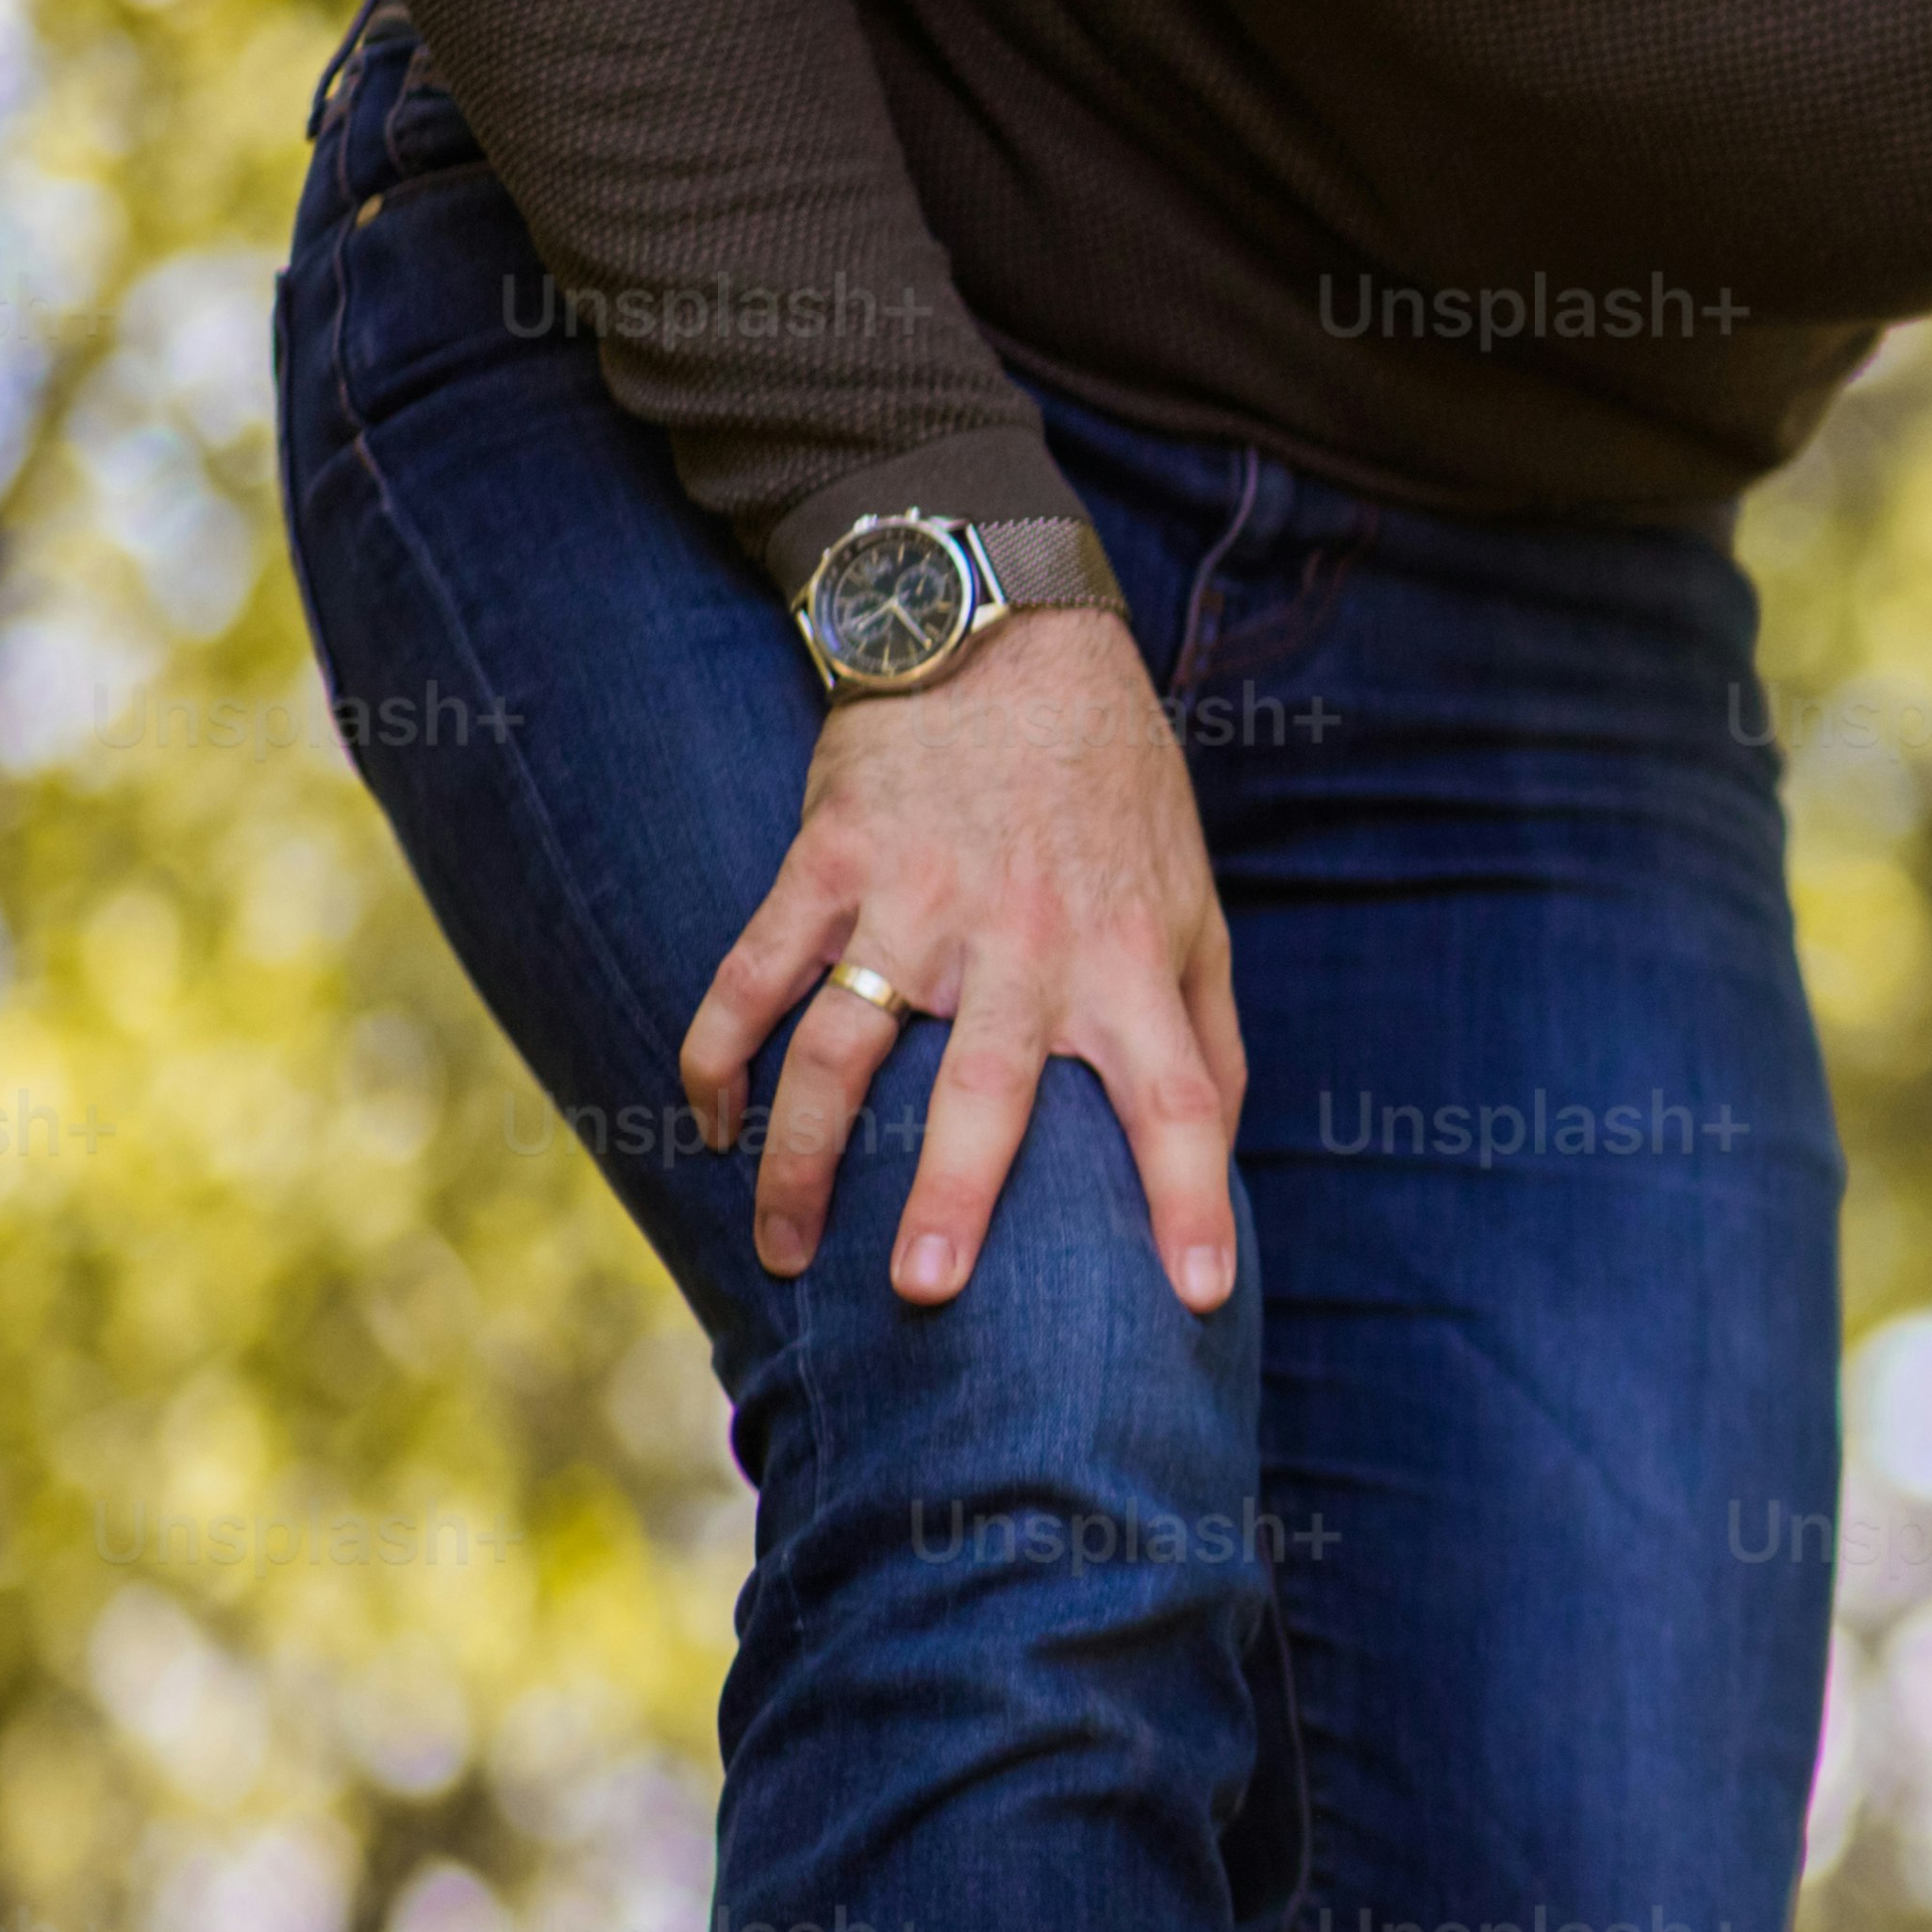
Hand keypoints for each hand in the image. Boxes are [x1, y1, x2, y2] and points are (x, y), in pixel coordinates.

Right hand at [679, 606, 1242, 1310]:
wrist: (1012, 635)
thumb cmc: (1116, 796)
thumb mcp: (1195, 904)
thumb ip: (1208, 1030)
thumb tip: (1221, 1148)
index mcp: (1131, 964)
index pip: (1183, 1103)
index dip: (1194, 1201)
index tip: (1200, 1296)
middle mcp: (1027, 944)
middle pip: (988, 1093)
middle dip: (953, 1196)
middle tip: (923, 1295)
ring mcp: (917, 903)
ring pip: (841, 1052)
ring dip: (802, 1160)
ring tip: (782, 1254)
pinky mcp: (829, 860)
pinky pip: (754, 972)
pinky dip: (717, 1054)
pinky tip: (709, 1127)